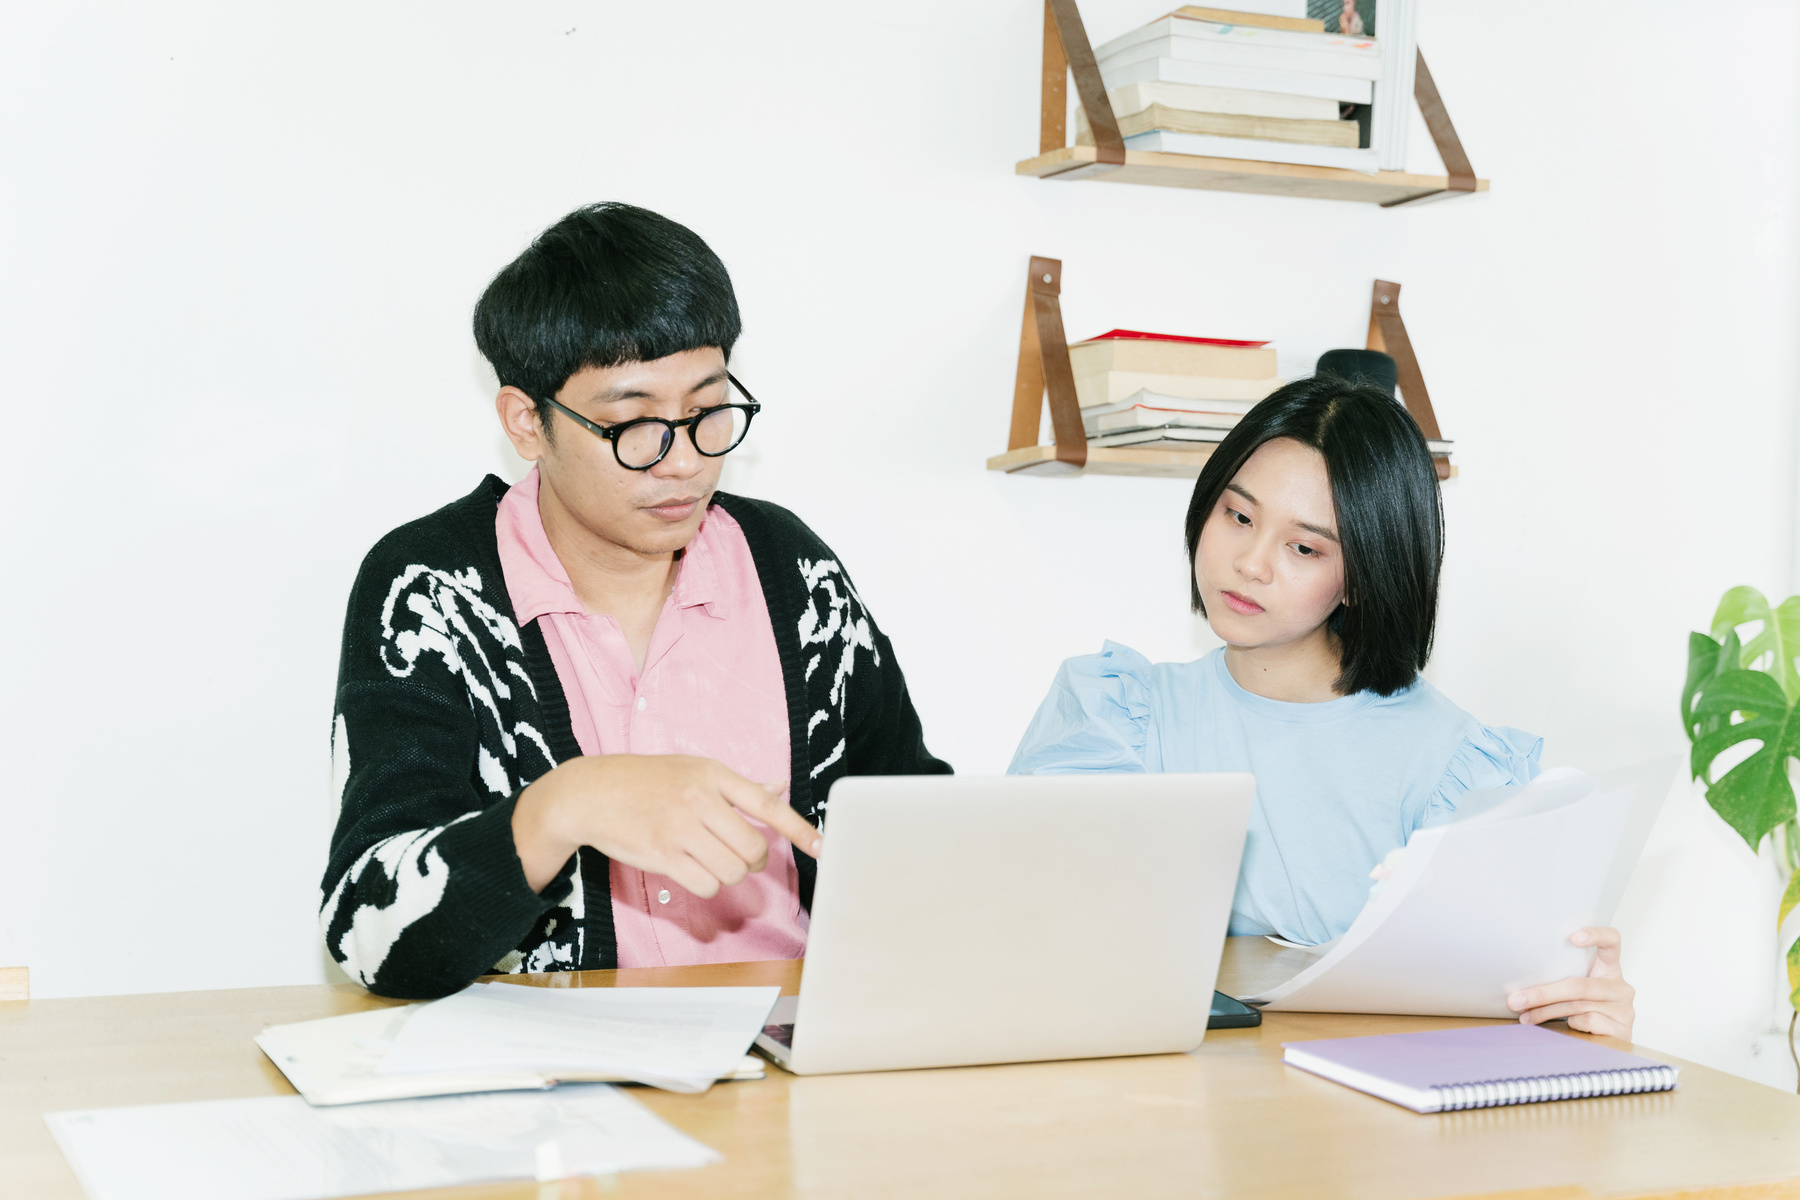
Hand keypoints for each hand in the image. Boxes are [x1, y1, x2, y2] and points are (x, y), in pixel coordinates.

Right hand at [510, 754, 821, 896]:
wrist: (592, 792)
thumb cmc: (648, 779)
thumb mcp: (693, 769)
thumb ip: (737, 785)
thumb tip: (779, 785)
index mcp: (713, 775)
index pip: (766, 804)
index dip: (799, 828)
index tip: (823, 847)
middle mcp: (699, 800)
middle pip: (753, 848)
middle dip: (754, 860)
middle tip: (742, 855)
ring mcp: (680, 829)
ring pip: (732, 870)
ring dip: (729, 873)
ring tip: (710, 858)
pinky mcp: (663, 855)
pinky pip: (706, 884)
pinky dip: (706, 884)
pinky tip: (691, 869)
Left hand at [1506, 926, 1634, 1040]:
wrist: (1607, 1046)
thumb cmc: (1584, 1010)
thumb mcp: (1574, 990)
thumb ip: (1560, 980)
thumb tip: (1517, 986)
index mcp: (1609, 969)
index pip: (1612, 942)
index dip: (1596, 935)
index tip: (1573, 937)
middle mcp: (1620, 987)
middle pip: (1579, 985)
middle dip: (1543, 993)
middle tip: (1515, 1000)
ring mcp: (1624, 1010)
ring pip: (1577, 1006)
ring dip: (1545, 1012)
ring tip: (1525, 1016)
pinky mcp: (1623, 1030)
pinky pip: (1587, 1023)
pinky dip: (1569, 1025)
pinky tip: (1562, 1027)